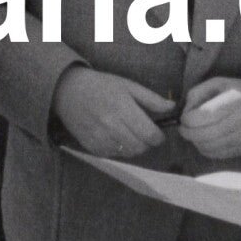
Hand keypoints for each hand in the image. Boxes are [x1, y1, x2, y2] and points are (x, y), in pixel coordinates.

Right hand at [51, 66, 170, 158]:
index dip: (158, 137)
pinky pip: (113, 155)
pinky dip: (119, 149)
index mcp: (123, 108)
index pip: (149, 134)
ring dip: (134, 147)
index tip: (158, 133)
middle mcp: (111, 126)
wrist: (68, 90)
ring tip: (129, 134)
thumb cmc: (101, 85)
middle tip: (145, 133)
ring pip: (128, 153)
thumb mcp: (128, 85)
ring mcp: (99, 138)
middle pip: (140, 147)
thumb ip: (151, 99)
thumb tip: (172, 108)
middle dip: (147, 143)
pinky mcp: (90, 146)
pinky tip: (115, 137)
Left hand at [177, 77, 240, 159]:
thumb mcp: (219, 83)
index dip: (187, 120)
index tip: (184, 118)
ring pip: (209, 147)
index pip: (203, 116)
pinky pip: (217, 155)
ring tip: (195, 133)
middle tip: (184, 128)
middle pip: (204, 135)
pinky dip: (206, 149)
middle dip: (188, 133)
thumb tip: (184, 112)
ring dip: (196, 142)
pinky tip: (206, 140)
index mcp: (234, 101)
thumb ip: (197, 93)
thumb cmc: (239, 92)